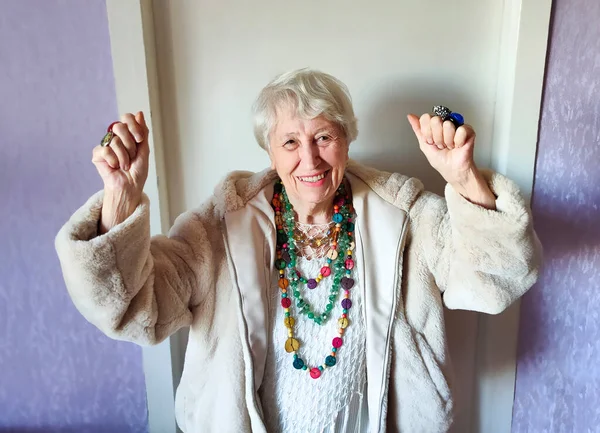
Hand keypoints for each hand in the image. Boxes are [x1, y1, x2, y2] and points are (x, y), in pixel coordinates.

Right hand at [92, 112, 149, 231]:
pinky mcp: (97, 155)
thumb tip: (139, 113)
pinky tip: (115, 167)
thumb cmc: (137, 171)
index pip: (126, 118)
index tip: (140, 140)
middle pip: (119, 126)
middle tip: (133, 155)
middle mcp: (115, 137)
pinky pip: (105, 150)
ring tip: (125, 165)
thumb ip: (142, 131)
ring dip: (124, 156)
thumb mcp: (144, 150)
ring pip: (114, 140)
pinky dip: (113, 160)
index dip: (133, 126)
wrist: (130, 187)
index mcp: (127, 135)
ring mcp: (106, 145)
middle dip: (130, 143)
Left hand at [407, 113, 495, 208]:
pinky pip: (461, 130)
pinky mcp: (468, 130)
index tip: (430, 141)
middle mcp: (445, 122)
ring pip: (448, 125)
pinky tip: (458, 146)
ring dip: (447, 141)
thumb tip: (410, 116)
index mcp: (434, 124)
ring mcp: (457, 125)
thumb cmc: (440, 159)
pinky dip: (457, 142)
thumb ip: (418, 129)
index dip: (427, 133)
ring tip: (449, 146)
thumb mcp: (424, 144)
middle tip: (441, 145)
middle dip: (436, 138)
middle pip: (436, 120)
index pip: (426, 118)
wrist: (452, 170)